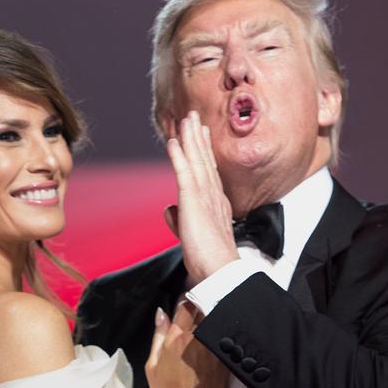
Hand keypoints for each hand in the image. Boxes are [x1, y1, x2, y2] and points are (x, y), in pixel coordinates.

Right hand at [145, 302, 227, 387]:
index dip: (187, 301)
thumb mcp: (151, 364)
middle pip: (204, 312)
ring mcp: (214, 351)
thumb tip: (161, 313)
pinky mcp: (225, 362)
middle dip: (204, 307)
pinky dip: (224, 337)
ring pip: (218, 324)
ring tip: (215, 322)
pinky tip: (222, 339)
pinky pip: (226, 341)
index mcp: (176, 338)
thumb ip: (158, 335)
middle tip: (203, 309)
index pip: (185, 306)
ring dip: (216, 320)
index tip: (188, 302)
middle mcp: (197, 340)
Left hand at [165, 110, 236, 281]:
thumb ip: (179, 220)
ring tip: (187, 118)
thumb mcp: (190, 235)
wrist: (219, 270)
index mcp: (215, 204)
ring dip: (191, 138)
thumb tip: (169, 210)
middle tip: (195, 117)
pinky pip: (186, 172)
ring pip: (197, 160)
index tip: (200, 135)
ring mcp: (205, 196)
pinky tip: (174, 141)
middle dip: (198, 137)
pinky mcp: (194, 201)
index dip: (203, 152)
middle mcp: (213, 196)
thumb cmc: (209, 260)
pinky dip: (180, 155)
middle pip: (204, 160)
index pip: (208, 173)